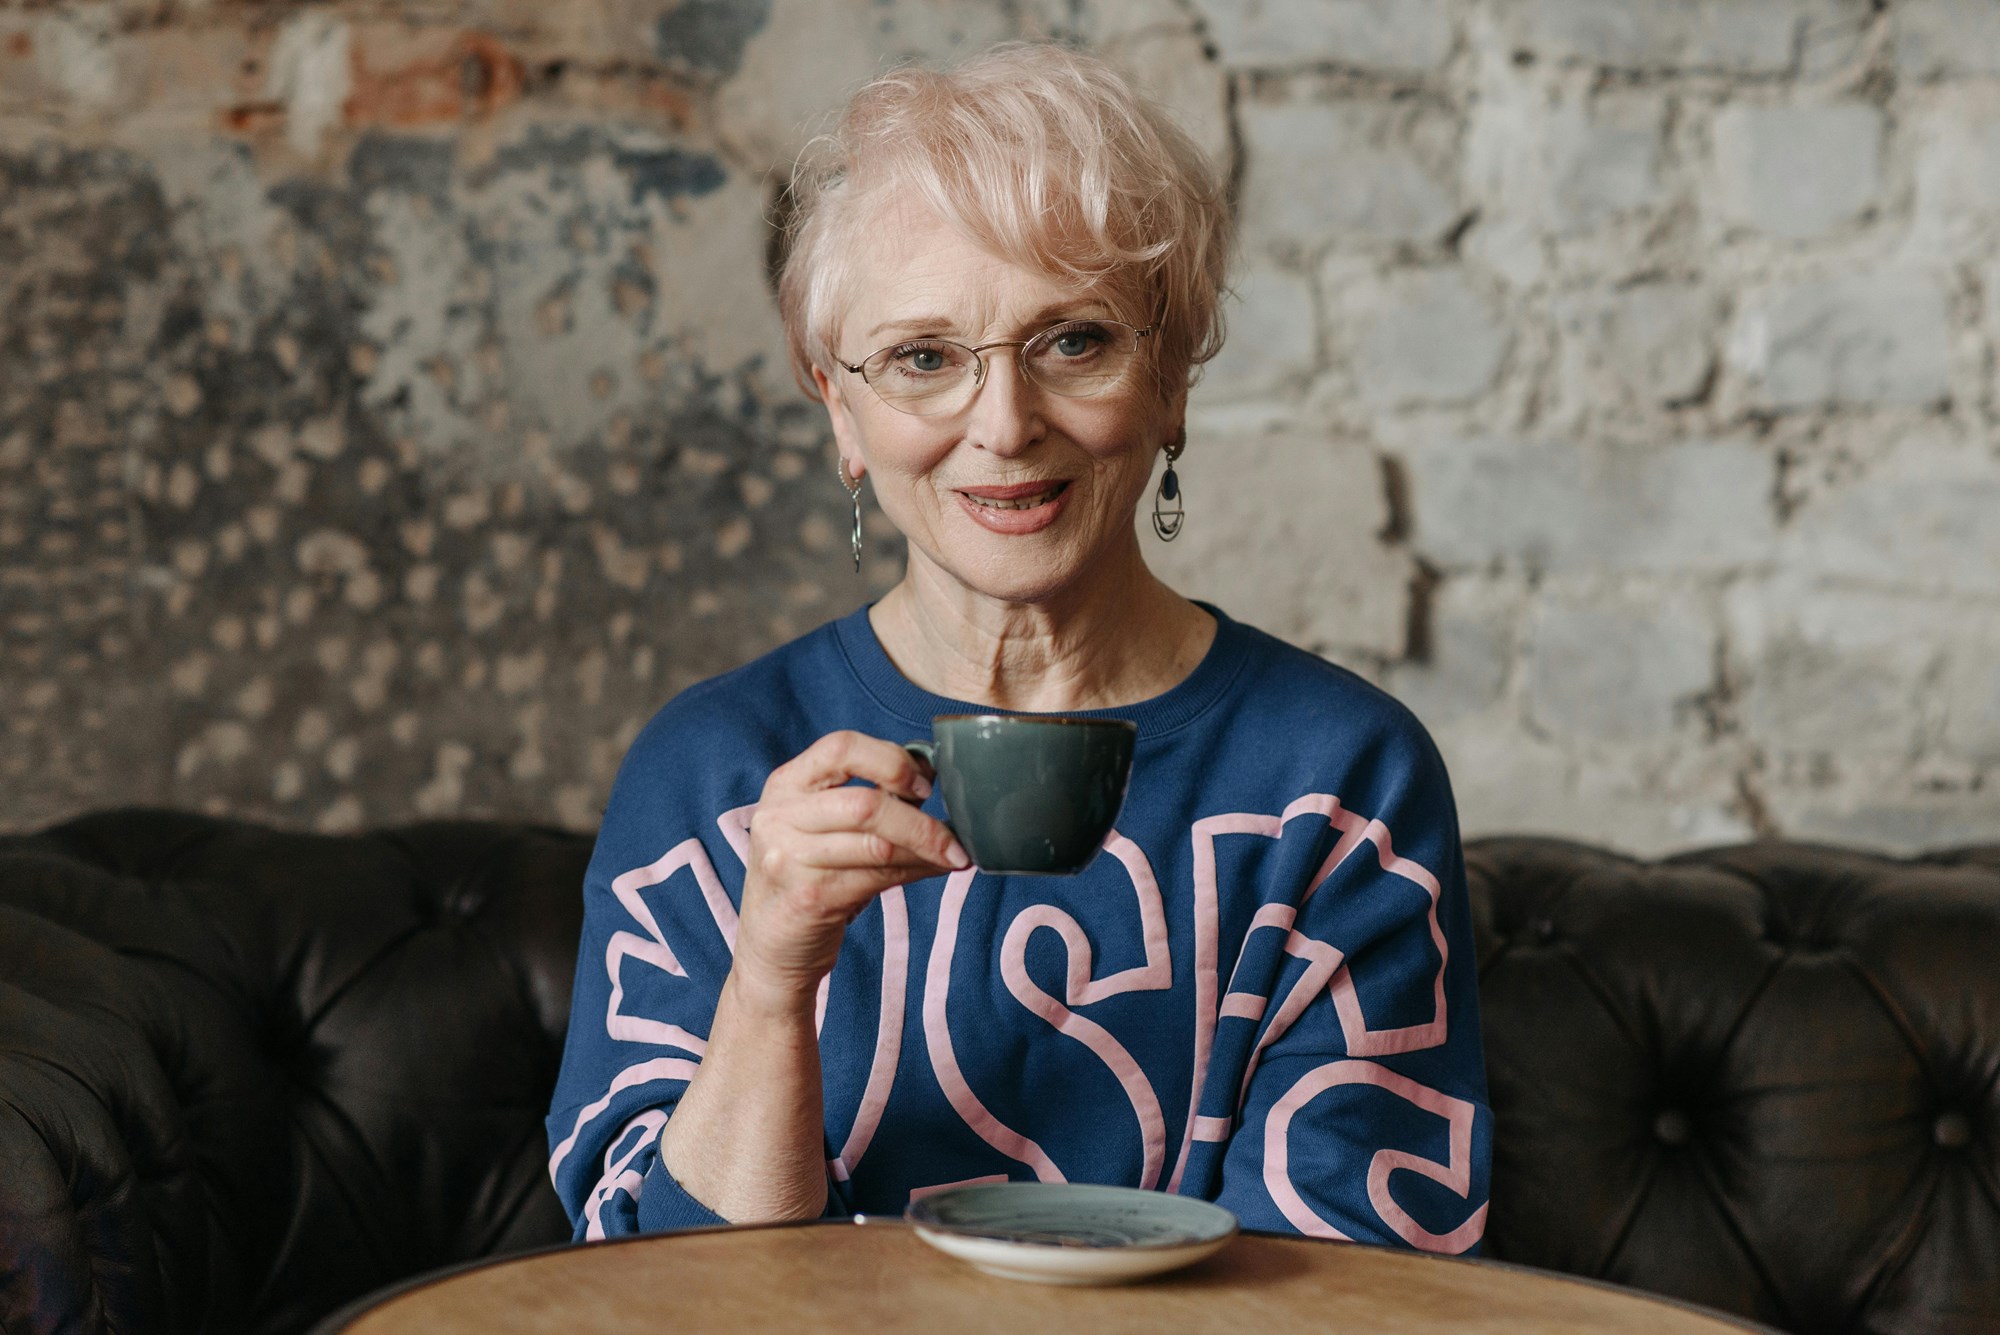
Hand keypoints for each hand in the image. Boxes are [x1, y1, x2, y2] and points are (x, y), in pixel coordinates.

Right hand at [732, 731, 968, 1009]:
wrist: (770, 947)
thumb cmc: (808, 877)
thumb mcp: (820, 826)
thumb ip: (865, 798)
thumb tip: (931, 777)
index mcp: (786, 784)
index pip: (842, 747)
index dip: (891, 760)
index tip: (924, 784)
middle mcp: (780, 816)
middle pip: (866, 804)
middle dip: (921, 821)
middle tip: (954, 836)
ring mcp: (790, 859)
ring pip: (878, 845)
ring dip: (927, 850)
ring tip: (953, 855)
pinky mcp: (809, 898)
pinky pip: (878, 878)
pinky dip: (917, 872)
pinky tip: (936, 870)